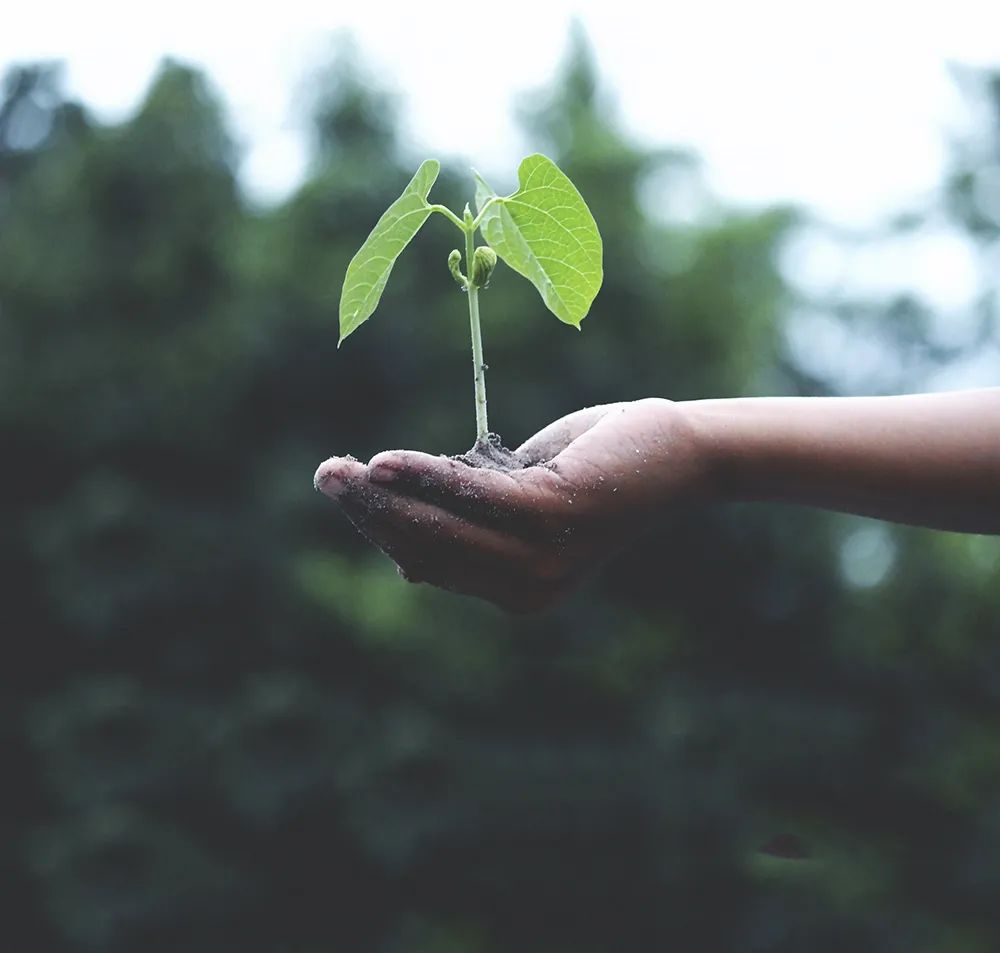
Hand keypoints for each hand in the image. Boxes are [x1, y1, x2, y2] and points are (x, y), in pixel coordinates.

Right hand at [313, 399, 708, 612]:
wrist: (677, 453)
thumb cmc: (596, 467)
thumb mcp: (522, 499)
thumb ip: (470, 522)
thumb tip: (403, 558)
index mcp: (517, 589)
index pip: (431, 561)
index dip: (382, 528)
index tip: (347, 492)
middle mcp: (526, 589)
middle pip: (425, 548)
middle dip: (369, 513)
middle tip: (325, 476)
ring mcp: (541, 559)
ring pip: (440, 527)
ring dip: (383, 497)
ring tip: (338, 470)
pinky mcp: (553, 516)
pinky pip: (471, 496)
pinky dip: (427, 477)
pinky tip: (386, 463)